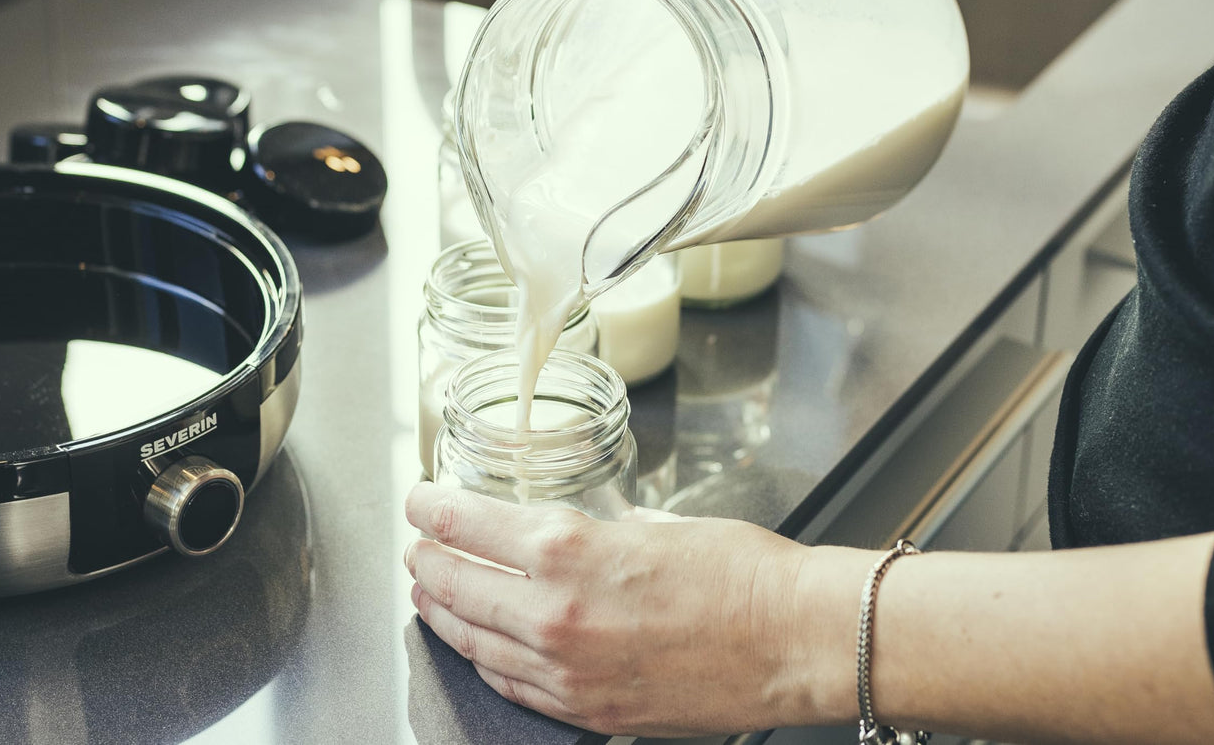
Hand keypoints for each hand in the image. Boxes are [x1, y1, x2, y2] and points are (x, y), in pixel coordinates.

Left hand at [403, 481, 857, 735]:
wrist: (795, 641)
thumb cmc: (743, 575)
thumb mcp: (660, 525)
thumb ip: (604, 532)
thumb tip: (586, 535)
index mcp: (568, 551)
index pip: (468, 526)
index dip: (433, 511)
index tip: (419, 502)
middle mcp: (554, 614)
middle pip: (458, 587)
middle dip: (428, 562)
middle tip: (418, 547)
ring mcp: (567, 671)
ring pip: (475, 642)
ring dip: (445, 613)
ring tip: (432, 594)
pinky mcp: (590, 711)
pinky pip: (513, 686)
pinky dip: (485, 661)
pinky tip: (480, 649)